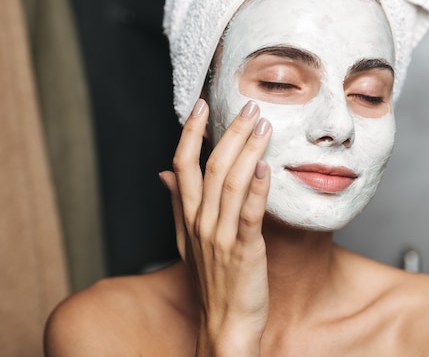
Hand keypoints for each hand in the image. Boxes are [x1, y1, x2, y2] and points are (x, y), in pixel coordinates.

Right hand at [160, 99, 271, 355]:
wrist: (224, 322)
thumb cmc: (211, 280)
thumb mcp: (186, 239)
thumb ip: (177, 203)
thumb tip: (164, 174)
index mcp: (187, 216)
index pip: (181, 164)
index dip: (190, 132)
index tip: (200, 105)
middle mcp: (200, 221)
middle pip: (210, 166)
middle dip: (228, 132)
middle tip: (247, 107)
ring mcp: (220, 236)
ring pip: (230, 183)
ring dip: (247, 151)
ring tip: (262, 125)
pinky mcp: (244, 250)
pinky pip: (248, 213)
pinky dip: (256, 188)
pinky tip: (265, 166)